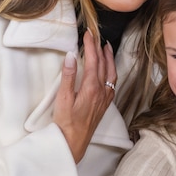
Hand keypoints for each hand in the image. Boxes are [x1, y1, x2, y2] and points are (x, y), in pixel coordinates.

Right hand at [53, 31, 117, 162]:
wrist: (73, 142)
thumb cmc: (65, 122)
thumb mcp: (62, 98)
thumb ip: (69, 76)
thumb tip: (73, 55)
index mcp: (91, 88)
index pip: (93, 60)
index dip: (91, 45)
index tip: (88, 33)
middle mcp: (102, 91)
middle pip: (104, 64)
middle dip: (100, 48)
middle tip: (96, 35)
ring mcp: (105, 98)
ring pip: (112, 73)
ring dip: (110, 58)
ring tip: (107, 47)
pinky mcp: (104, 105)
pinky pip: (112, 83)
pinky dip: (111, 71)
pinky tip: (108, 70)